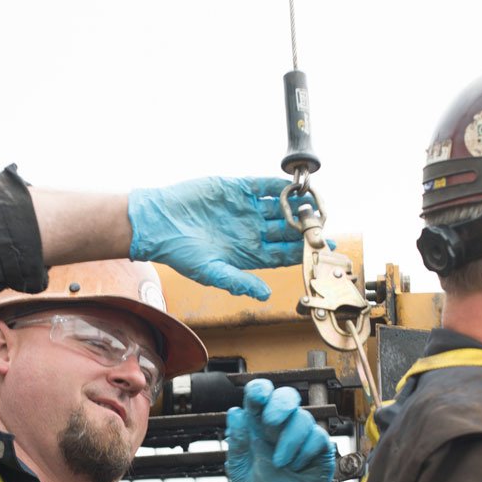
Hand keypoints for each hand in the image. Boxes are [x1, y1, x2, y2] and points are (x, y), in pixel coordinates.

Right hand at [128, 177, 319, 300]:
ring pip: (279, 207)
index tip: (322, 249)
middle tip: (323, 222)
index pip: (283, 253)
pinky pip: (262, 186)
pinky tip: (293, 186)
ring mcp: (245, 209)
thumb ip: (239, 282)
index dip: (303, 251)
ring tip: (314, 202)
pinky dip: (278, 186)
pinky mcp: (236, 189)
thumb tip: (265, 295)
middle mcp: (251, 231)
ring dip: (297, 205)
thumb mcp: (211, 272)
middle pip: (286, 230)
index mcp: (249, 254)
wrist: (158, 223)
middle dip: (305, 227)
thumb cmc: (180, 252)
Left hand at [225, 378, 335, 481]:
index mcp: (257, 424)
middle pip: (288, 395)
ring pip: (303, 418)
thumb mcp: (238, 469)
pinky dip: (304, 453)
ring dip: (289, 440)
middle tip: (269, 423)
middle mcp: (281, 426)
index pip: (261, 394)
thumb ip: (237, 442)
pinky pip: (318, 438)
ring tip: (279, 463)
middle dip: (280, 404)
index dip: (260, 389)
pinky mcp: (319, 450)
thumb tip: (235, 413)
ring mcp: (301, 437)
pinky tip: (295, 467)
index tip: (257, 396)